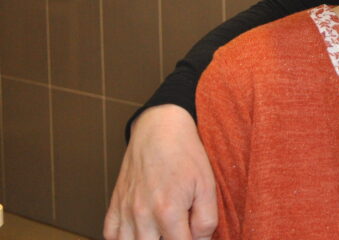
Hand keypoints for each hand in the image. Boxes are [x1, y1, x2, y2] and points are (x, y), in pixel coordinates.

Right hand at [104, 105, 217, 239]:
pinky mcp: (115, 205)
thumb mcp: (207, 185)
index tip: (193, 235)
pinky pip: (111, 234)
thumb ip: (206, 220)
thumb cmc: (185, 154)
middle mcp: (142, 214)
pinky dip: (123, 238)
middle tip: (178, 231)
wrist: (160, 129)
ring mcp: (125, 211)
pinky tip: (139, 233)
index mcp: (168, 210)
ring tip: (161, 231)